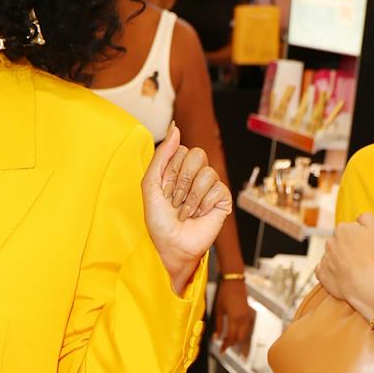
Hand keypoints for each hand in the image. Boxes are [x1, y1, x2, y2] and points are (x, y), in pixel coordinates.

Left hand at [142, 127, 232, 292]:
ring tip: (185, 212)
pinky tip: (198, 215)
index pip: (181, 150)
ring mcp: (210, 186)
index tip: (164, 192)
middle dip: (181, 182)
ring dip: (191, 197)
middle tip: (174, 201)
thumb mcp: (150, 185)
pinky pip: (218, 189)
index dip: (171, 172)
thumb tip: (175, 127)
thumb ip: (161, 155)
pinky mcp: (222, 199)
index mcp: (177, 168)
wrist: (170, 245)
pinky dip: (203, 205)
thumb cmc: (158, 220)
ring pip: (208, 173)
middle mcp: (195, 174)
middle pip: (197, 155)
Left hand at [214, 277, 255, 353]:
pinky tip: (239, 338)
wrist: (234, 281)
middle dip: (233, 346)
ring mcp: (248, 316)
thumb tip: (216, 337)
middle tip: (225, 350)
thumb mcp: (218, 310)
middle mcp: (244, 319)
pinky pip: (247, 328)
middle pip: (239, 338)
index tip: (221, 351)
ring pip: (245, 334)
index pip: (231, 337)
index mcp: (235, 318)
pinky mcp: (249, 314)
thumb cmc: (225, 293)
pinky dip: (243, 335)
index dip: (226, 345)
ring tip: (234, 348)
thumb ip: (218, 325)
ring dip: (239, 342)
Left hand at [316, 212, 373, 307]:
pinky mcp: (322, 274)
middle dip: (346, 248)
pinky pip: (323, 271)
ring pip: (331, 256)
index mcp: (342, 229)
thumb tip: (360, 217)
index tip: (365, 245)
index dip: (358, 237)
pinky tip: (340, 276)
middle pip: (338, 242)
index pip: (348, 229)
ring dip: (339, 260)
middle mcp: (330, 242)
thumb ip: (367, 217)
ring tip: (353, 268)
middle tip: (360, 257)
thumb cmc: (373, 255)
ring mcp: (324, 259)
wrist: (365, 281)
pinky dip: (330, 273)